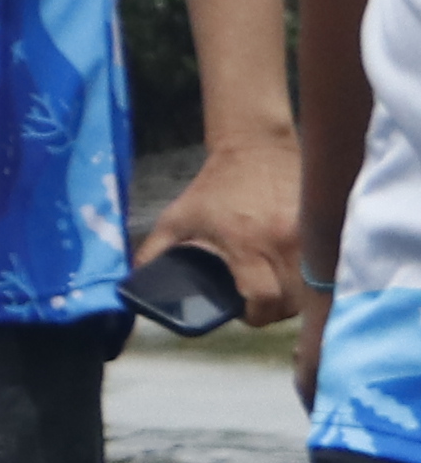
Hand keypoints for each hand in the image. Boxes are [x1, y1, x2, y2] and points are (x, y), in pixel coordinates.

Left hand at [140, 132, 306, 336]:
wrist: (255, 147)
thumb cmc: (213, 187)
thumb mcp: (176, 218)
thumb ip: (154, 252)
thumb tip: (135, 282)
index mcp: (246, 244)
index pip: (263, 298)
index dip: (254, 315)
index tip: (244, 312)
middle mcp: (283, 242)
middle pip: (292, 301)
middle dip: (274, 310)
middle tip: (259, 304)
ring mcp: (307, 235)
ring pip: (313, 288)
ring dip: (295, 297)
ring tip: (276, 291)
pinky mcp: (323, 226)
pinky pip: (326, 267)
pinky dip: (313, 278)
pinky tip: (296, 275)